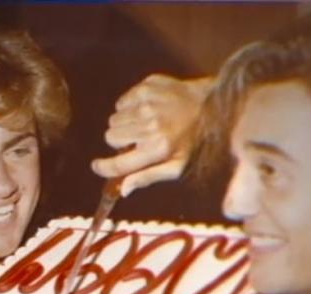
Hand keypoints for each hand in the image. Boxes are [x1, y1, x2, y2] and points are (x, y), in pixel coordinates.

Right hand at [91, 74, 212, 196]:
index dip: (103, 167)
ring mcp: (146, 104)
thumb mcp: (177, 167)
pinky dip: (128, 107)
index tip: (97, 166)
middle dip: (120, 142)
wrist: (213, 105)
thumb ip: (148, 177)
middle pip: (111, 138)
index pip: (118, 163)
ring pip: (114, 120)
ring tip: (144, 124)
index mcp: (157, 149)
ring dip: (125, 124)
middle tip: (138, 140)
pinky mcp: (145, 87)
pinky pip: (121, 102)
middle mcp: (149, 126)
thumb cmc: (194, 141)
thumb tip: (123, 189)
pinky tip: (146, 109)